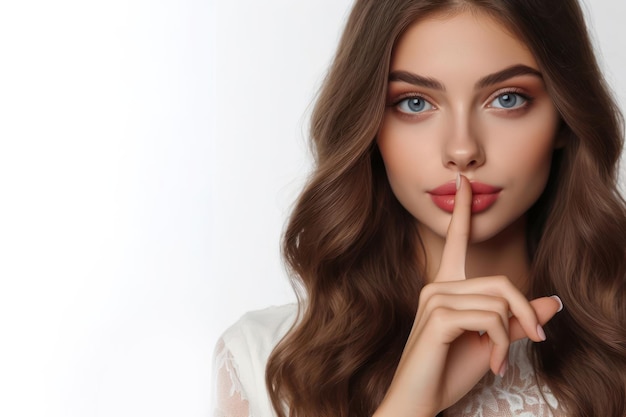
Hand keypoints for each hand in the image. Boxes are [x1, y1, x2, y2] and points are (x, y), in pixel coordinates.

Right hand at [373, 175, 561, 416]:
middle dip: (525, 314)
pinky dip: (500, 344)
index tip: (464, 183)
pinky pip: (489, 318)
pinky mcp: (439, 317)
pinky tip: (490, 362)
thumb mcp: (492, 343)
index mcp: (446, 287)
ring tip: (498, 360)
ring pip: (498, 302)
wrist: (418, 401)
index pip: (456, 242)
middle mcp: (437, 286)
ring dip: (510, 336)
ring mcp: (435, 299)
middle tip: (535, 340)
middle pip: (501, 283)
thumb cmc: (447, 372)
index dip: (463, 212)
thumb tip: (551, 302)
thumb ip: (518, 320)